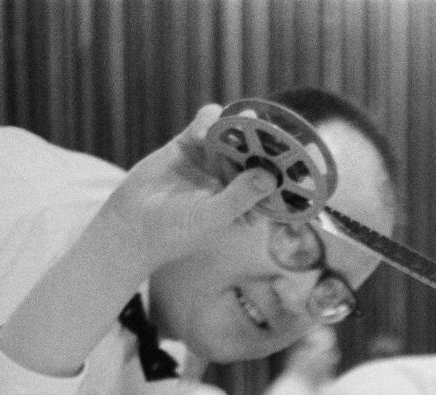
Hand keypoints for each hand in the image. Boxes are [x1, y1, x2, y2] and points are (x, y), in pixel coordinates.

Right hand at [98, 104, 280, 275]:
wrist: (132, 226)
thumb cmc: (177, 232)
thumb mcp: (214, 217)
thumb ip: (241, 196)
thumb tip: (269, 176)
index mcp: (246, 204)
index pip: (273, 184)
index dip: (287, 171)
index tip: (303, 157)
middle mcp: (232, 181)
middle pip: (256, 154)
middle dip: (266, 142)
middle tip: (278, 129)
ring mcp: (211, 161)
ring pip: (232, 136)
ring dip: (240, 128)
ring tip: (249, 120)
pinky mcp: (188, 145)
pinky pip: (205, 125)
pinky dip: (209, 120)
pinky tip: (209, 125)